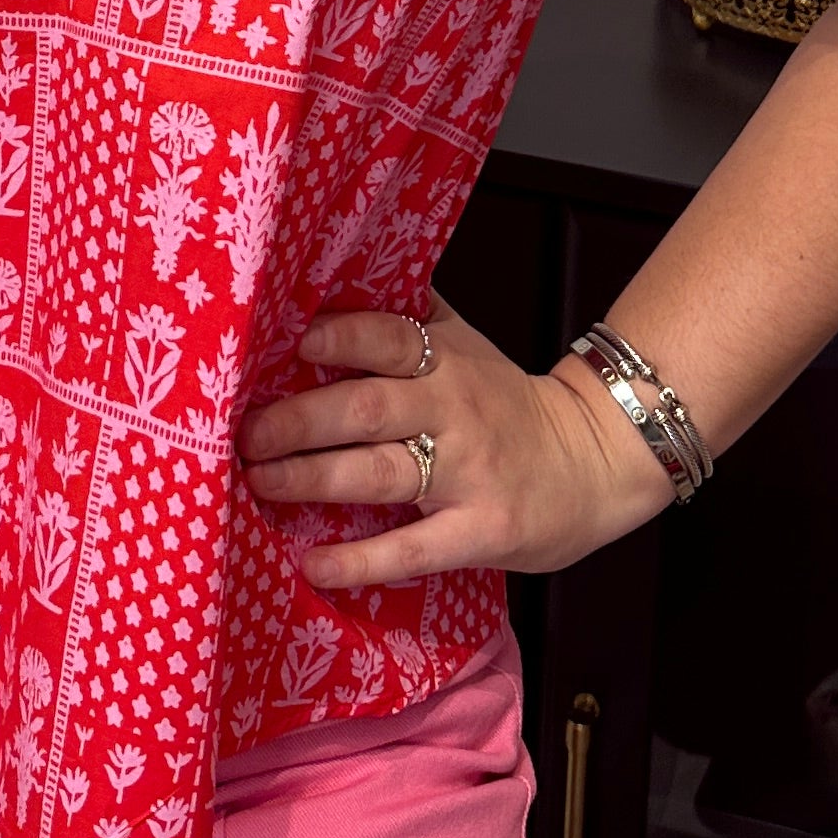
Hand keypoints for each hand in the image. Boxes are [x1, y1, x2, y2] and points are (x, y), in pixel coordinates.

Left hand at [235, 294, 672, 588]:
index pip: (389, 336)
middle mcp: (455, 409)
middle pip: (367, 407)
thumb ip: (407, 316)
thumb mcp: (465, 345)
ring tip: (260, 481)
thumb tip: (328, 275)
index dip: (339, 337)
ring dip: (311, 478)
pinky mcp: (480, 530)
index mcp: (446, 359)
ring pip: (379, 473)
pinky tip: (314, 562)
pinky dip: (360, 558)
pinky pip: (412, 548)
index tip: (286, 344)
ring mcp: (468, 472)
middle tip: (246, 433)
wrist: (592, 463)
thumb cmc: (504, 402)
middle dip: (299, 419)